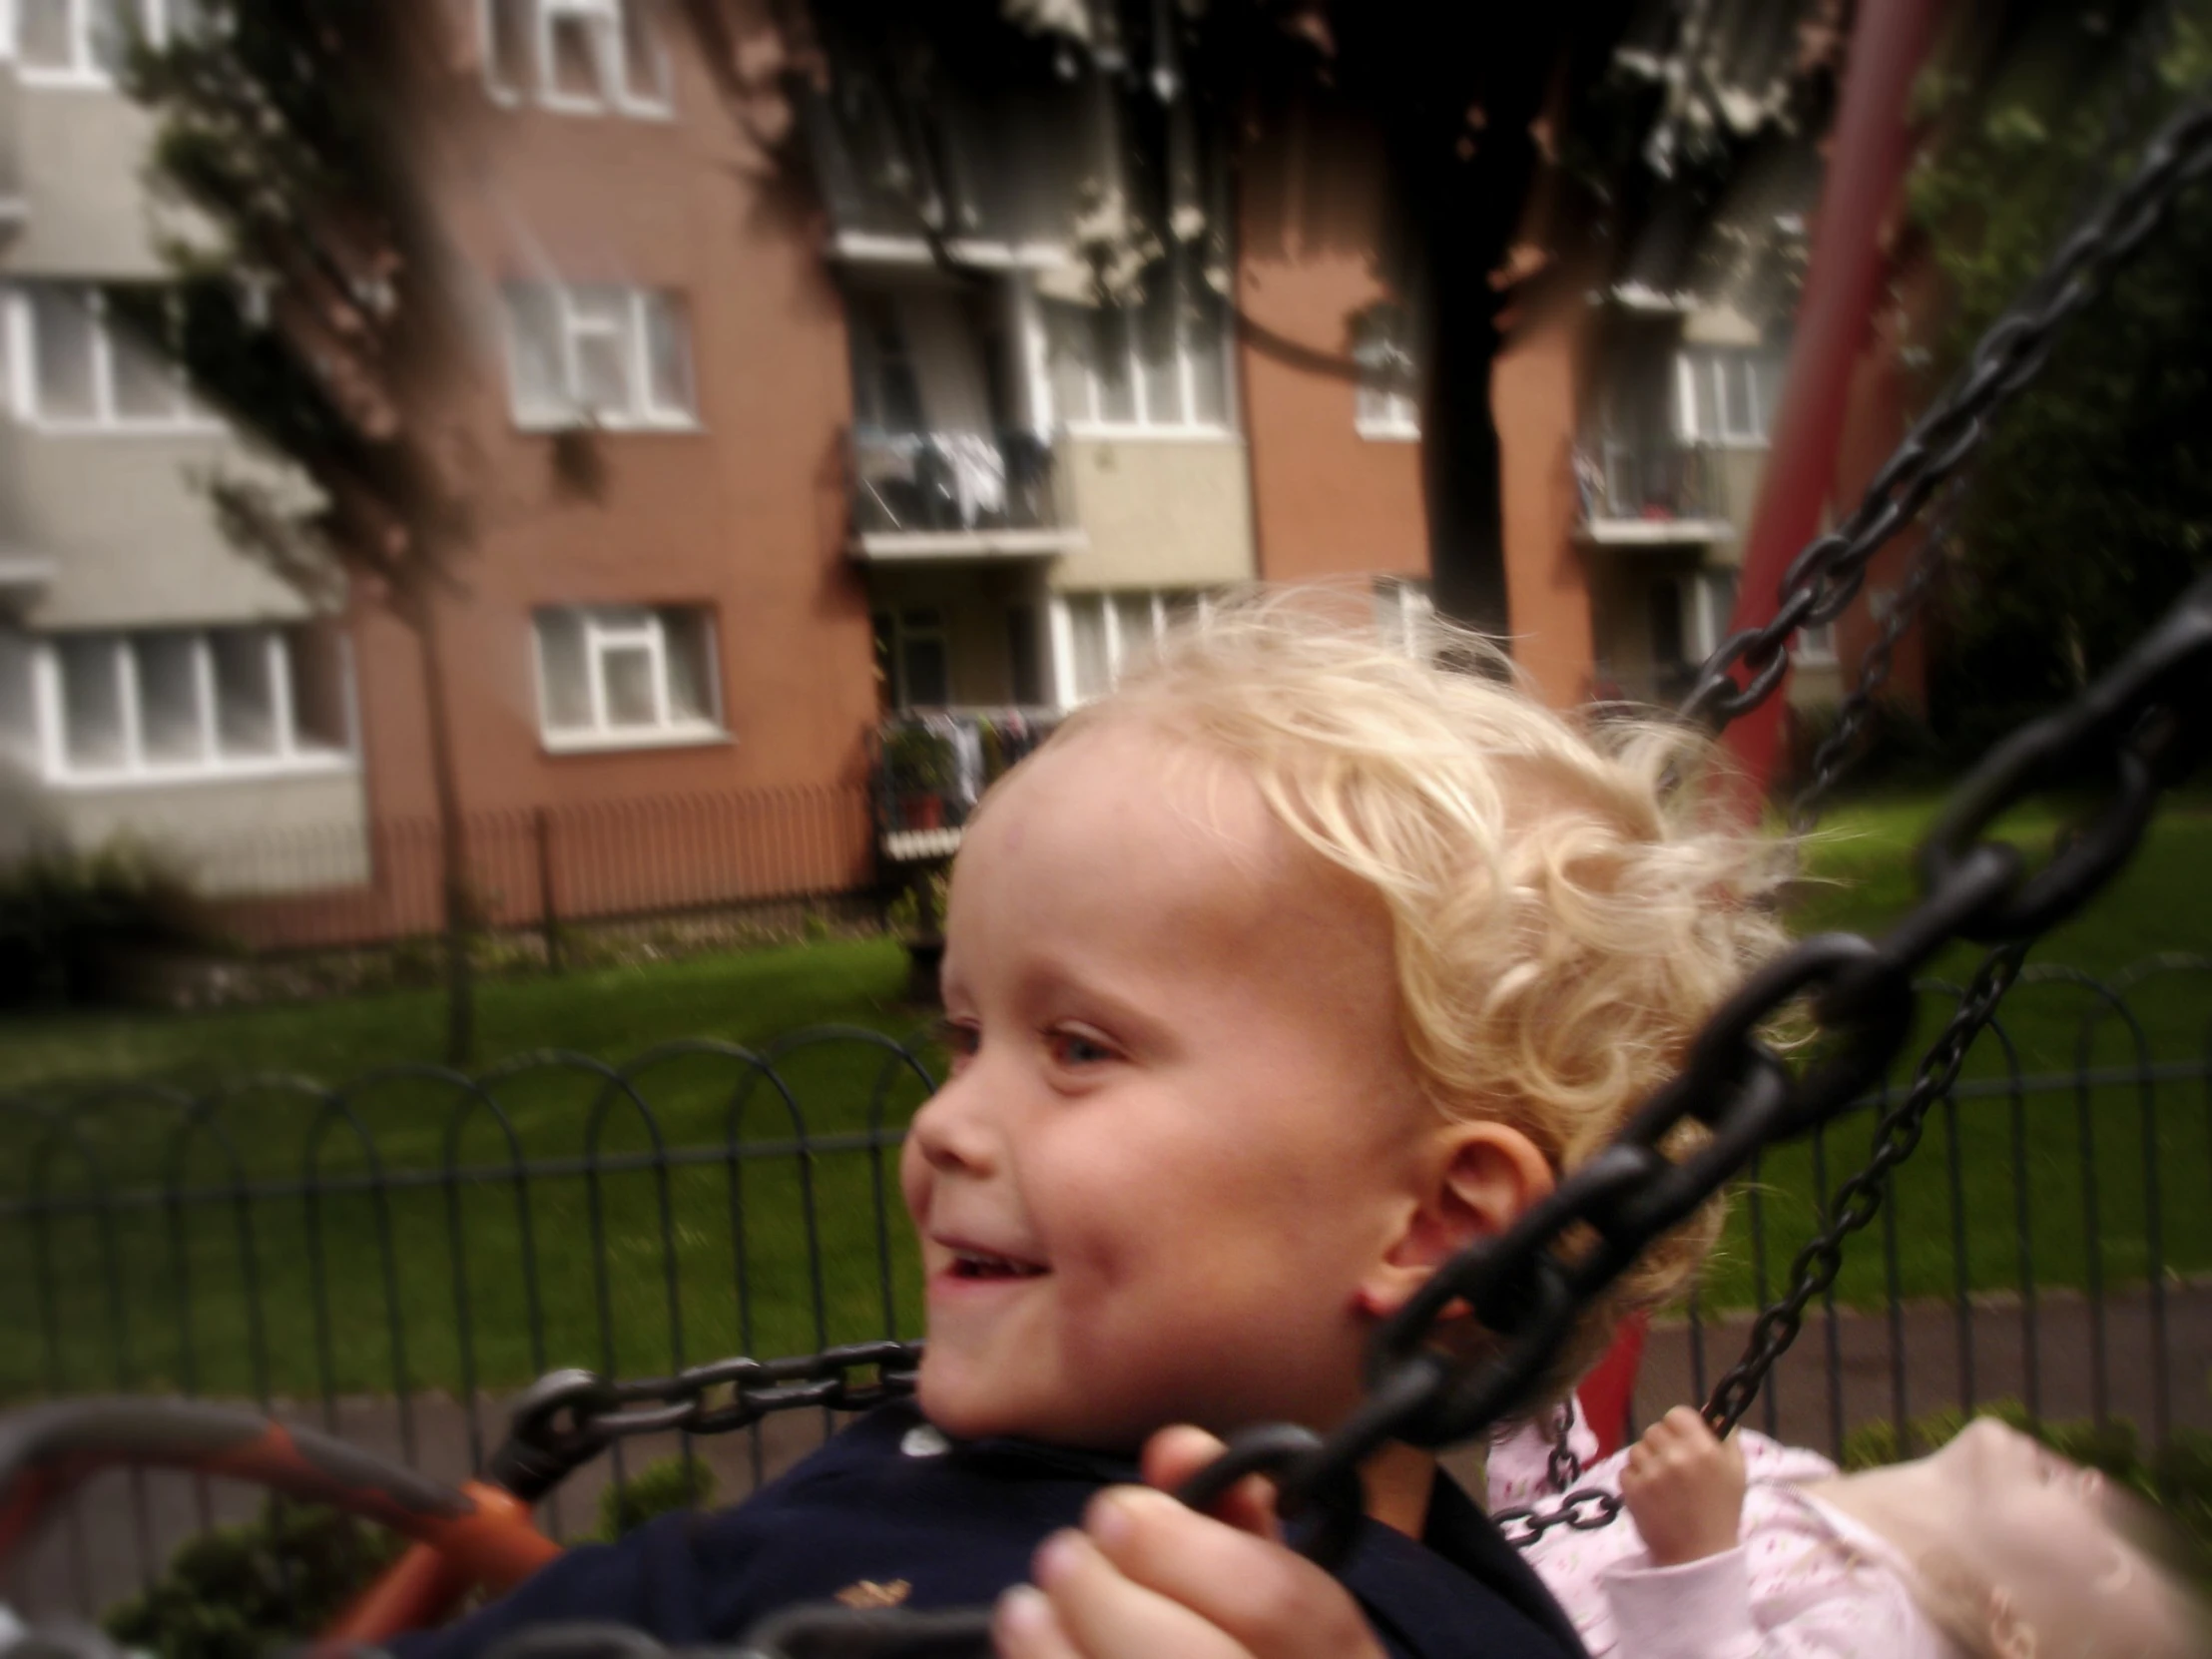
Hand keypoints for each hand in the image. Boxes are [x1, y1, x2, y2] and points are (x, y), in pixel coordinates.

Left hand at [993, 1426, 1386, 1658]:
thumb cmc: (1253, 1644)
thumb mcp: (1274, 1590)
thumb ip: (1236, 1520)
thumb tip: (1174, 1450)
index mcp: (1341, 1656)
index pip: (1280, 1603)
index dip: (1189, 1549)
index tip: (1115, 1511)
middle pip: (1192, 1658)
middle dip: (1107, 1598)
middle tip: (1061, 1556)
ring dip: (1056, 1647)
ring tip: (1026, 1608)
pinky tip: (1028, 1650)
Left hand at [1618, 1406, 1746, 1567]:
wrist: (1699, 1556)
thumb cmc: (1721, 1511)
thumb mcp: (1737, 1471)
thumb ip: (1727, 1436)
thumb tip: (1715, 1412)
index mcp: (1704, 1449)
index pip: (1677, 1413)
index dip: (1680, 1426)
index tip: (1683, 1441)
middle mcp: (1676, 1456)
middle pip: (1655, 1429)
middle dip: (1663, 1445)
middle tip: (1673, 1467)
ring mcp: (1652, 1473)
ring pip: (1638, 1449)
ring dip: (1647, 1462)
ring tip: (1663, 1484)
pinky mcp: (1632, 1489)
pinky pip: (1626, 1469)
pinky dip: (1635, 1480)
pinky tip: (1652, 1496)